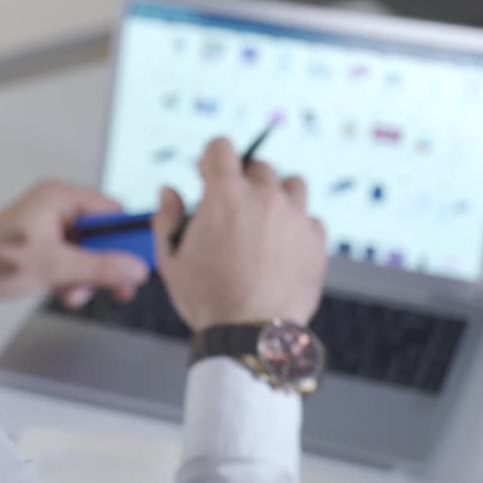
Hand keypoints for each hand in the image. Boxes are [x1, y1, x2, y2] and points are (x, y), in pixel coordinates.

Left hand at [0, 180, 150, 305]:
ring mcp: (48, 226)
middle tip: (120, 286)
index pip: (111, 210)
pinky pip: (72, 259)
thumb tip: (134, 267)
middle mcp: (55, 206)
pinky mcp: (42, 245)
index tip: (142, 257)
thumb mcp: (55, 267)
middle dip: (106, 263)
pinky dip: (72, 278)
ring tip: (75, 292)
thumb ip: (100, 267)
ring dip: (87, 275)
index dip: (128, 235)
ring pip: (88, 250)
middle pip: (102, 233)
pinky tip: (64, 292)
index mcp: (58, 197)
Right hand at [152, 138, 325, 330]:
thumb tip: (170, 192)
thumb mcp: (171, 261)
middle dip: (243, 180)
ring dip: (276, 195)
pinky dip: (296, 226)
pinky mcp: (316, 239)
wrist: (252, 335)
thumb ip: (167, 219)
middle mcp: (264, 197)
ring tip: (263, 222)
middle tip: (234, 208)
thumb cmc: (209, 300)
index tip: (208, 175)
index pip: (221, 147)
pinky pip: (309, 218)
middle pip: (258, 166)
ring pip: (291, 184)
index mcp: (225, 196)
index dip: (211, 159)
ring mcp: (294, 216)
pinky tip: (281, 247)